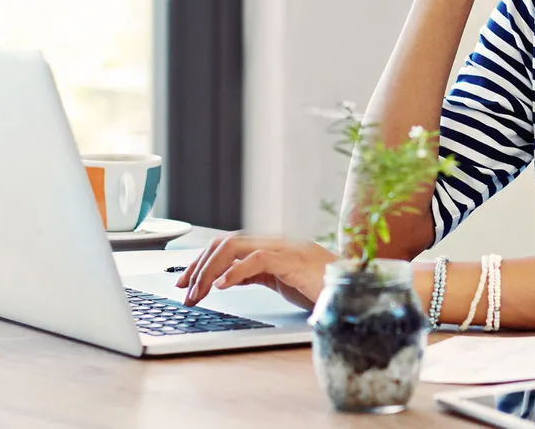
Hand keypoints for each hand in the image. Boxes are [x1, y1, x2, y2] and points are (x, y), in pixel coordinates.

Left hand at [174, 233, 336, 308]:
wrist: (350, 291)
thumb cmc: (319, 286)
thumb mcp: (277, 280)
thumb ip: (253, 274)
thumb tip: (225, 279)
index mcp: (267, 245)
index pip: (224, 245)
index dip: (200, 262)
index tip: (184, 283)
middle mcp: (271, 241)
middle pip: (223, 244)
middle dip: (198, 267)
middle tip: (185, 293)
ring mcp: (281, 248)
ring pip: (233, 247)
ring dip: (210, 272)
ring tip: (198, 293)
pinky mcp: (291, 260)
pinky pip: (256, 260)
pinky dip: (235, 272)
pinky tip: (223, 286)